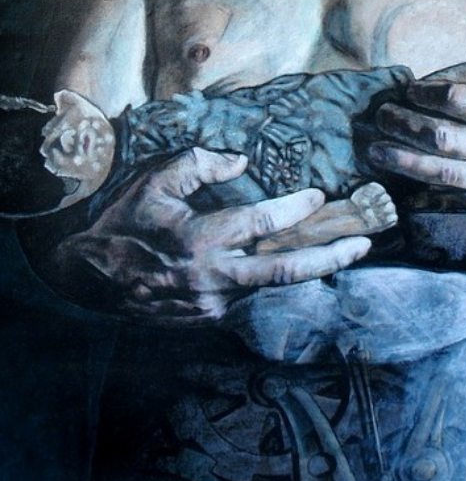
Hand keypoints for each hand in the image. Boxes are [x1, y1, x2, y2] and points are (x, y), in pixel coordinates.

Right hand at [63, 147, 370, 322]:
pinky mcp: (206, 317)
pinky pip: (250, 296)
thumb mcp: (154, 181)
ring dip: (310, 270)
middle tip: (364, 243)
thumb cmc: (122, 221)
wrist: (86, 276)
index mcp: (200, 240)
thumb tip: (242, 162)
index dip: (297, 209)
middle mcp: (212, 278)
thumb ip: (200, 165)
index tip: (319, 196)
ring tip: (343, 252)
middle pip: (286, 271)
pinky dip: (275, 280)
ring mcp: (211, 304)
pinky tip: (294, 265)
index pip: (263, 224)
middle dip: (331, 257)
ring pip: (272, 287)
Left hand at [369, 22, 465, 231]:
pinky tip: (398, 183)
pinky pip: (453, 198)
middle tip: (379, 117)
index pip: (459, 98)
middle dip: (404, 126)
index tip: (406, 90)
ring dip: (404, 161)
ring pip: (442, 171)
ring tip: (374, 151)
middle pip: (443, 136)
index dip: (426, 93)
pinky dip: (424, 191)